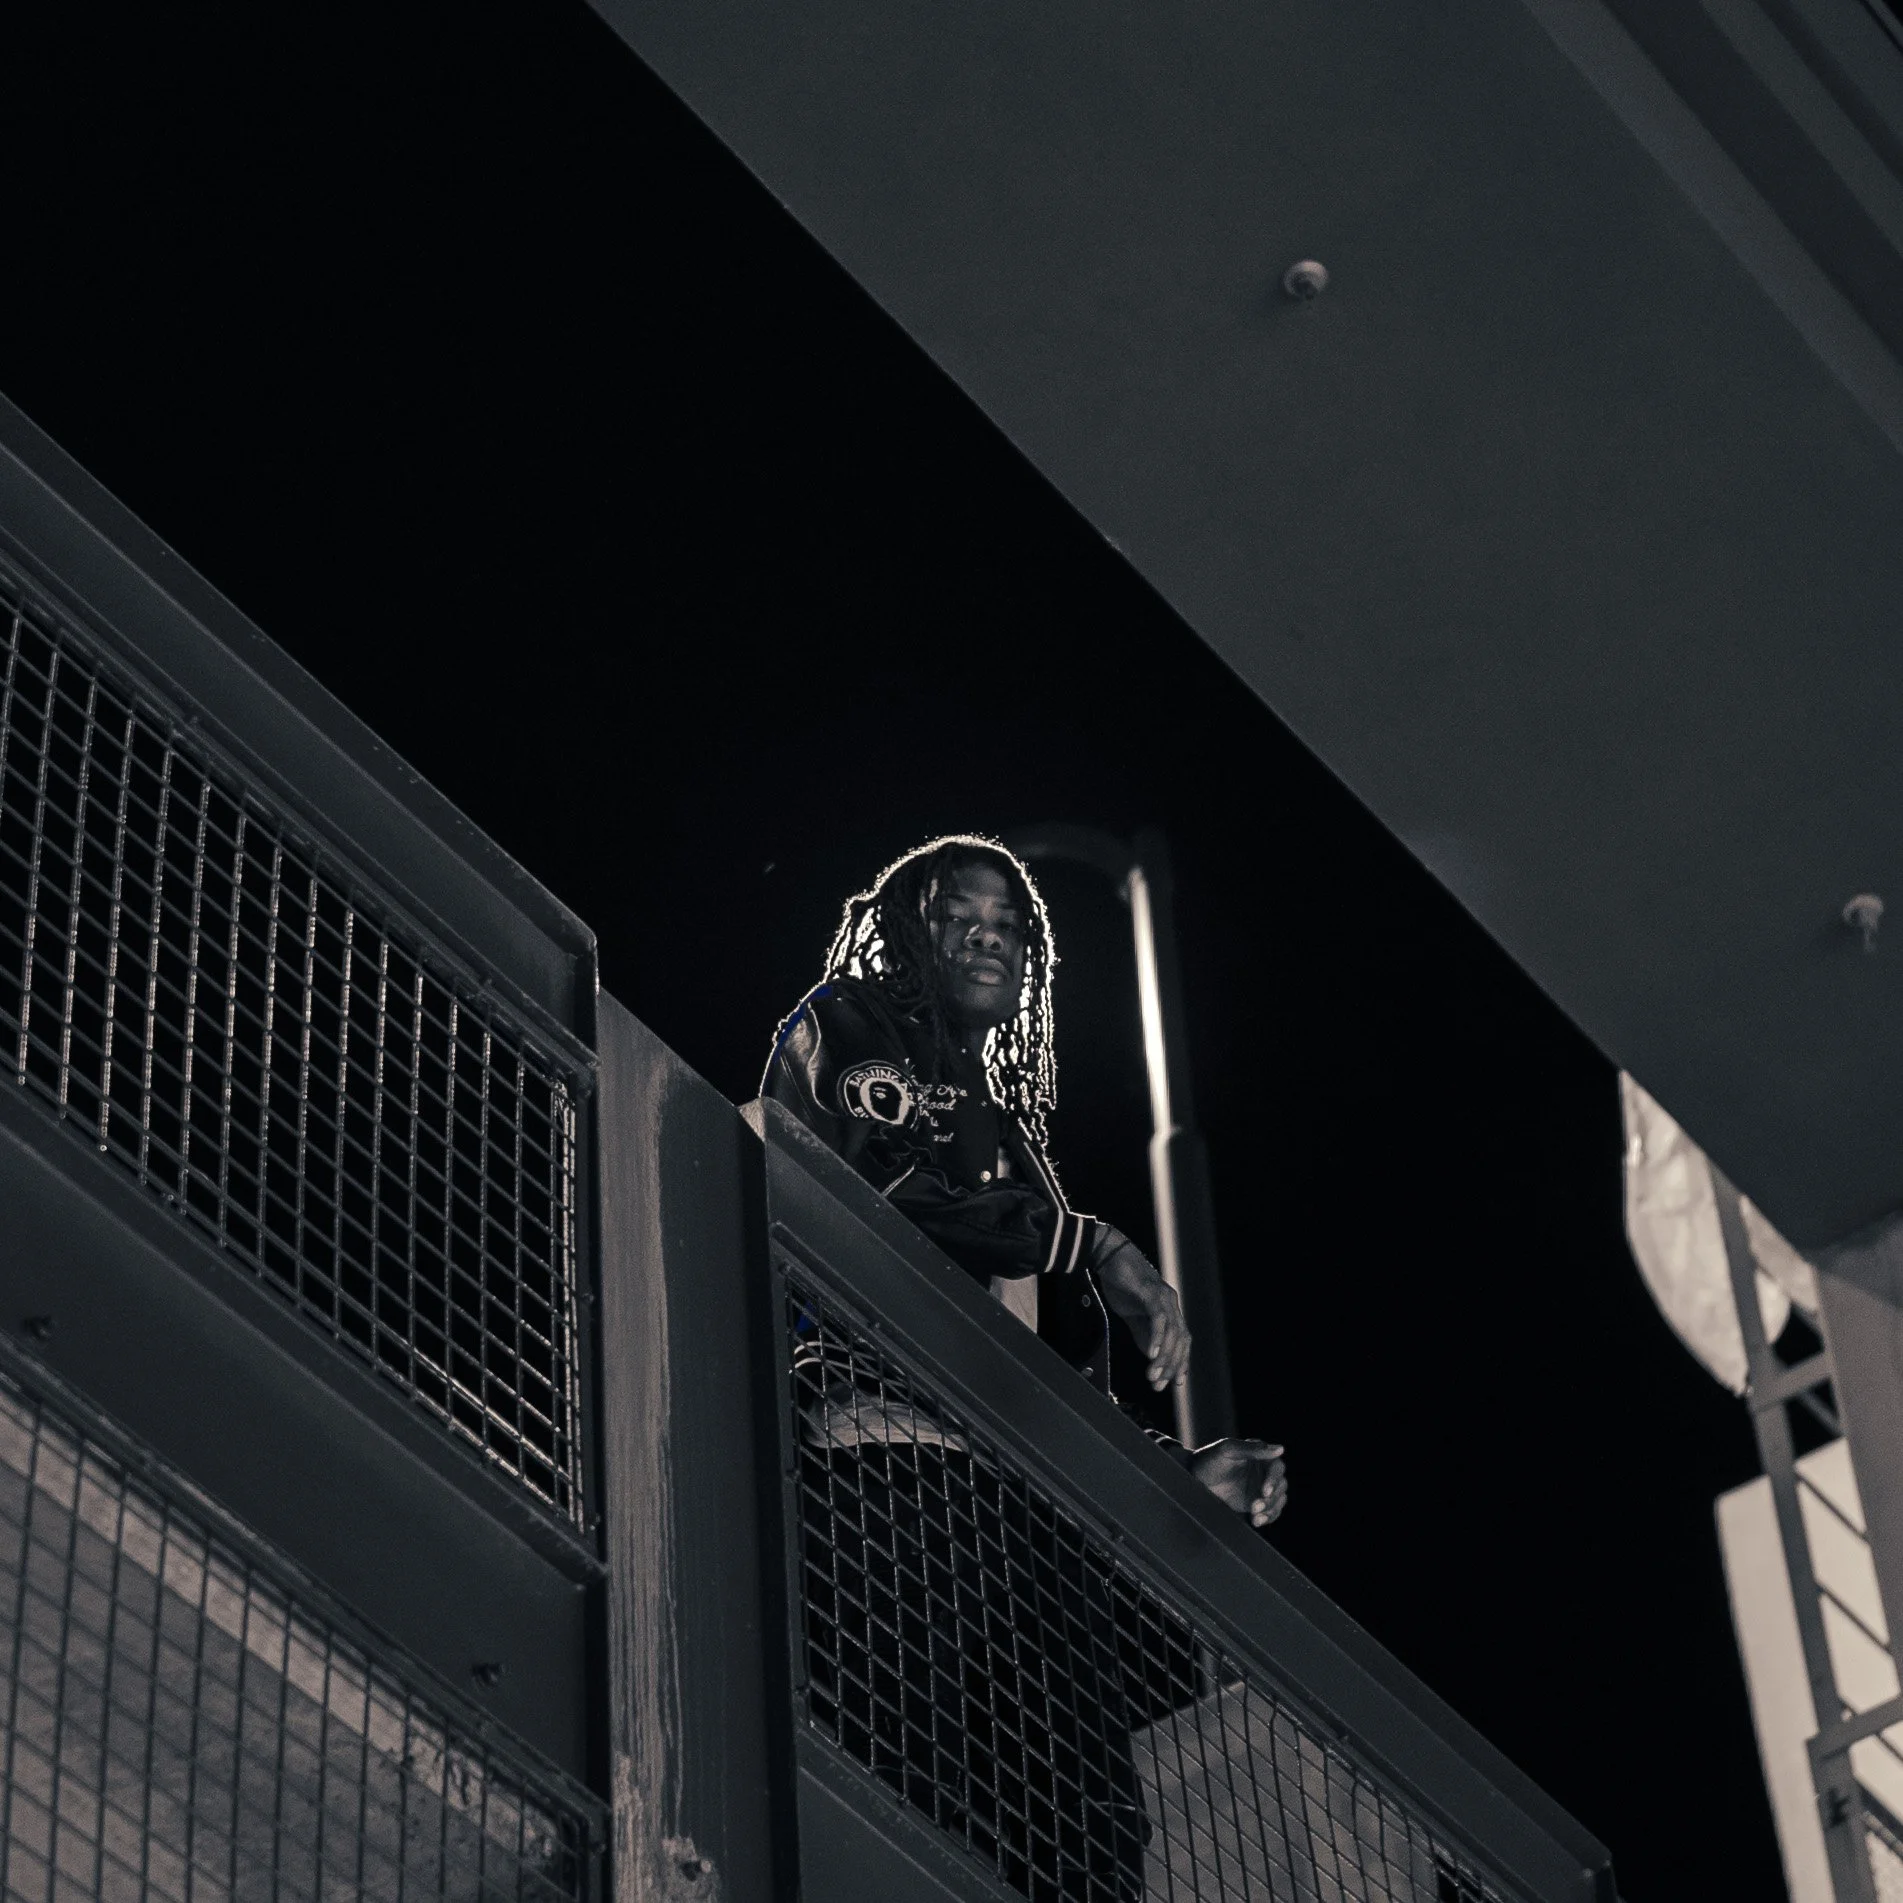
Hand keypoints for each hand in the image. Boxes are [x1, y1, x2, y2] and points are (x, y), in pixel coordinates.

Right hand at [1093, 1242, 1189, 1390]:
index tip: (1174, 1383)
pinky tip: (1151, 1356)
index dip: (1180, 1362)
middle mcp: (1171, 1303)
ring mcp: (1163, 1297)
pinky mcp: (1151, 1293)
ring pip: (1172, 1333)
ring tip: (1154, 1376)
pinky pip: (1158, 1320)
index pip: (1181, 1340)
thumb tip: (1153, 1356)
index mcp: (1168, 1308)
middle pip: (1180, 1340)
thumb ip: (1144, 1333)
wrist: (1108, 1255)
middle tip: (1159, 1386)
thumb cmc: (1120, 1282)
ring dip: (1164, 1358)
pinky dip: (1156, 1339)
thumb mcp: (1133, 1313)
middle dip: (1171, 1366)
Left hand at [1189, 1440, 1287, 1527]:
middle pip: (1281, 1486)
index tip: (1264, 1491)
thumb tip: (1280, 1449)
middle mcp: (1263, 1471)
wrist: (1193, 1480)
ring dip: (1270, 1509)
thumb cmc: (1209, 1460)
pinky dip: (1268, 1518)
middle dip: (1271, 1498)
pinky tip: (1257, 1521)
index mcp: (1260, 1455)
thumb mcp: (1228, 1450)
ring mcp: (1260, 1488)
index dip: (1274, 1480)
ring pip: (1278, 1500)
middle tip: (1255, 1506)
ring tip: (1254, 1516)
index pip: (1277, 1467)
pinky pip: (1271, 1512)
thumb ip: (1252, 1449)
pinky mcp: (1255, 1504)